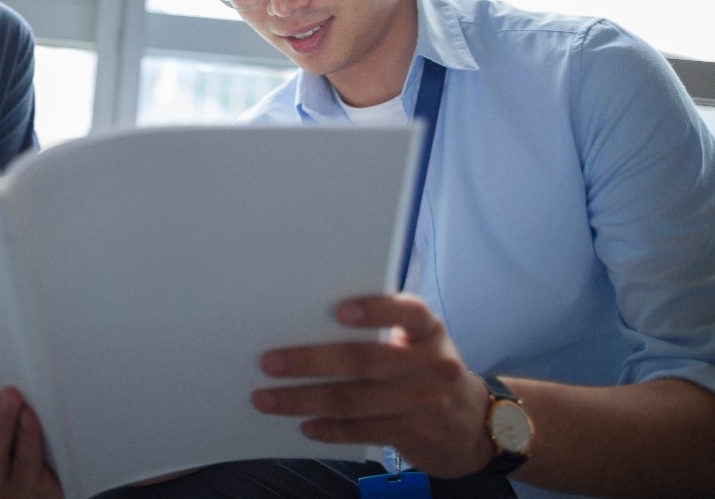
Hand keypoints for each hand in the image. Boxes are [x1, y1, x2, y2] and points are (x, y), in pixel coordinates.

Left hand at [252, 293, 496, 477]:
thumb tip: (312, 323)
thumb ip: (385, 330)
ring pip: (353, 400)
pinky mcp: (415, 435)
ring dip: (304, 400)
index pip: (407, 313)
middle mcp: (431, 364)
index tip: (338, 310)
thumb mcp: (422, 342)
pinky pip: (362, 430)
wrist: (479, 426)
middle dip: (310, 361)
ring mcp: (424, 402)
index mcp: (428, 331)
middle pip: (363, 360)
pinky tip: (304, 424)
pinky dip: (329, 429)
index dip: (375, 310)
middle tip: (269, 362)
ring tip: (267, 399)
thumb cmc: (431, 370)